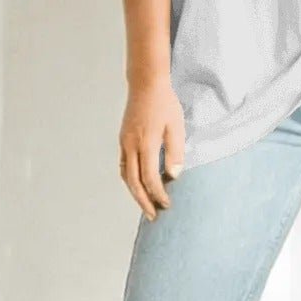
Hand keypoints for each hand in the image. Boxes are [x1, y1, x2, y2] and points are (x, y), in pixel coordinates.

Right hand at [119, 78, 184, 218]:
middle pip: (133, 182)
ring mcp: (124, 143)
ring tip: (145, 205)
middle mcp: (131, 146)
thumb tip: (173, 175)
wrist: (146, 84)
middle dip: (143, 201)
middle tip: (154, 216)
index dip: (158, 194)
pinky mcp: (123, 139)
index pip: (149, 177)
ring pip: (126, 176)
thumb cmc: (165, 103)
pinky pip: (124, 166)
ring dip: (135, 193)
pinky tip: (138, 185)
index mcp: (146, 143)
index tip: (167, 204)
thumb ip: (175, 152)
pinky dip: (130, 180)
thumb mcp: (177, 126)